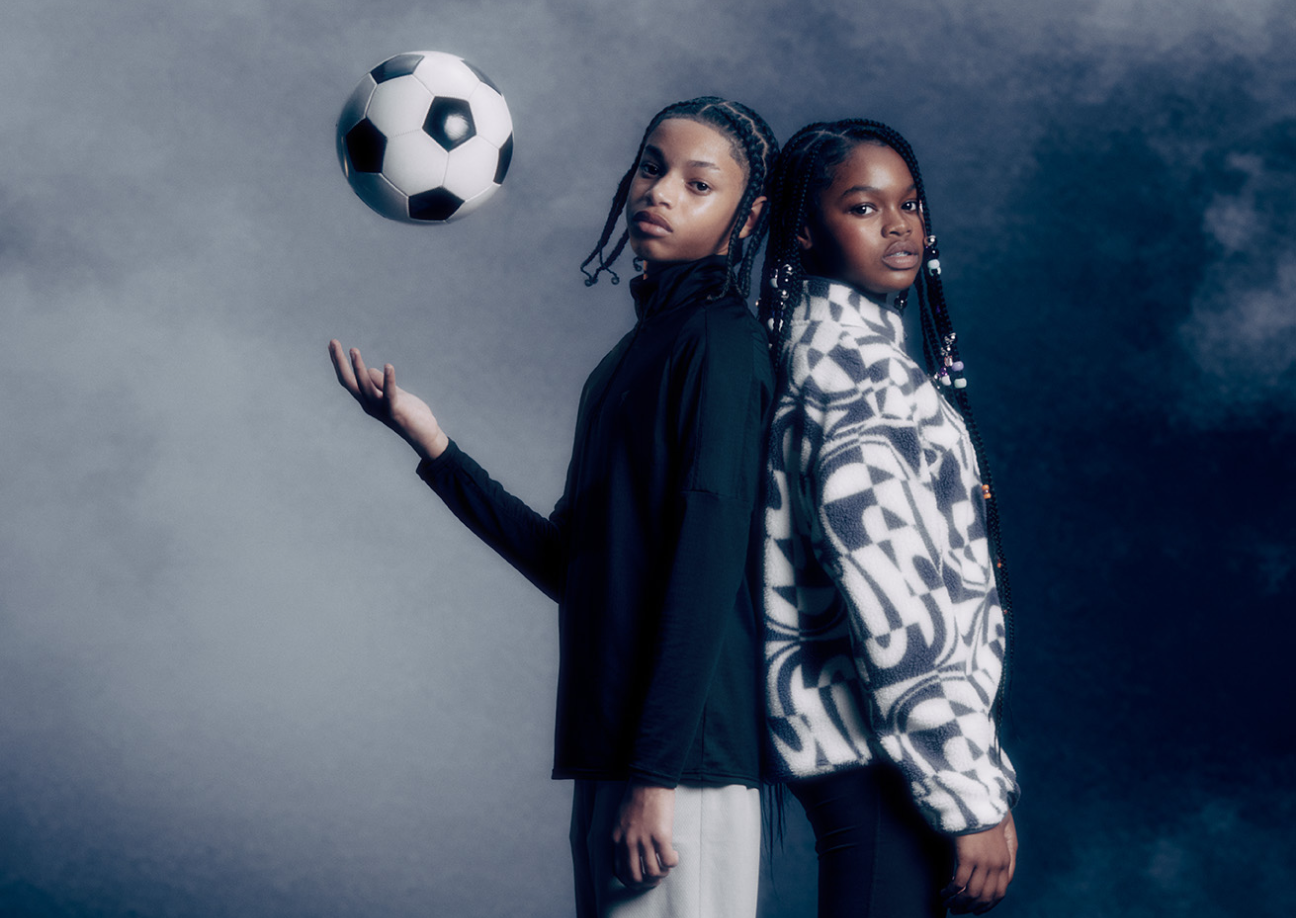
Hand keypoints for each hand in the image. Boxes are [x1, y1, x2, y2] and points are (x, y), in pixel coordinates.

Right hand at [329, 340, 448, 460]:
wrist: (424, 436)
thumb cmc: (410, 413)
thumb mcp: (394, 393)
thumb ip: (381, 383)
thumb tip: (369, 370)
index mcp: (367, 398)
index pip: (348, 379)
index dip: (339, 362)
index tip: (332, 345)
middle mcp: (369, 404)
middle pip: (349, 381)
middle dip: (340, 361)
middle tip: (333, 342)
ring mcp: (380, 408)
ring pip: (364, 385)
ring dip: (358, 367)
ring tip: (353, 350)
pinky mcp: (395, 411)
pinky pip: (389, 393)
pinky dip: (388, 379)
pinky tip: (388, 366)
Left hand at [611, 782, 680, 890]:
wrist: (649, 780)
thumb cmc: (636, 796)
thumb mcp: (620, 820)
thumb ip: (623, 837)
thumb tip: (633, 854)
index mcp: (617, 839)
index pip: (620, 871)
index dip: (631, 881)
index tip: (640, 880)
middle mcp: (629, 842)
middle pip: (636, 877)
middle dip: (647, 883)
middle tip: (656, 879)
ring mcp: (645, 840)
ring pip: (652, 872)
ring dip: (662, 874)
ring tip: (666, 867)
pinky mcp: (661, 836)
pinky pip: (668, 861)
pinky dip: (672, 863)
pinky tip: (674, 855)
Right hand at [943, 811, 1016, 913]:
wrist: (977, 798)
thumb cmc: (987, 812)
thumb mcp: (1004, 833)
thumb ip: (1005, 854)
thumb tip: (999, 875)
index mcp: (1005, 860)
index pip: (1000, 893)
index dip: (988, 905)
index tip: (976, 909)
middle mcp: (996, 865)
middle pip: (985, 897)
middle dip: (971, 908)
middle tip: (958, 910)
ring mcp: (983, 862)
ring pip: (971, 893)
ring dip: (959, 902)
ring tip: (948, 903)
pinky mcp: (968, 857)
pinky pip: (959, 883)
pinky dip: (950, 891)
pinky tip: (943, 892)